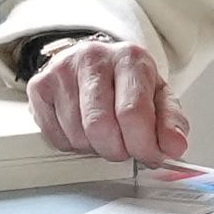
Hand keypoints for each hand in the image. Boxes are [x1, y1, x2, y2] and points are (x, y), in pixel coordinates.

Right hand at [26, 33, 189, 166]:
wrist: (95, 61)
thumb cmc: (127, 82)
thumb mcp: (158, 96)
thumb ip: (171, 122)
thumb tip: (175, 146)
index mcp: (129, 58)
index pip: (132, 112)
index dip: (142, 145)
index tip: (149, 155)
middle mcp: (93, 58)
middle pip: (100, 127)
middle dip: (116, 149)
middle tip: (124, 147)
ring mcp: (61, 70)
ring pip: (77, 135)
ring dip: (94, 147)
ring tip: (103, 134)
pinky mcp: (39, 86)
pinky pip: (55, 136)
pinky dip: (72, 144)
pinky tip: (81, 129)